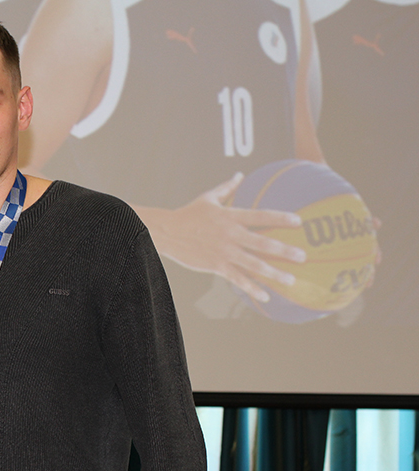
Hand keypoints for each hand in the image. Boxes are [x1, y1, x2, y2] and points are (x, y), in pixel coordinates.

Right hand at [141, 173, 305, 302]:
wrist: (166, 232)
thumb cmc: (188, 214)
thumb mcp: (208, 198)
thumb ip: (227, 188)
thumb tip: (240, 174)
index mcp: (230, 216)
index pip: (260, 216)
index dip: (280, 218)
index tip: (299, 222)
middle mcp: (230, 235)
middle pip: (262, 243)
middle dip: (284, 250)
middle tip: (303, 256)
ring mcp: (223, 252)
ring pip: (253, 264)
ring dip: (274, 273)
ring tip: (291, 280)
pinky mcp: (216, 266)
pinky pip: (237, 279)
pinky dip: (252, 288)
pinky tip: (266, 296)